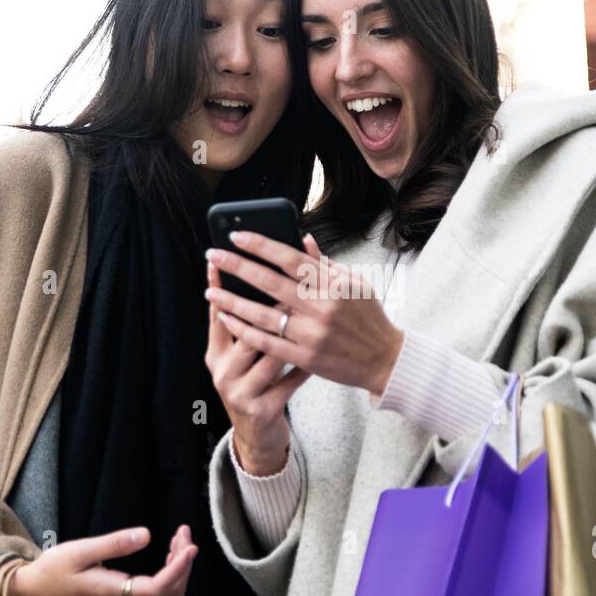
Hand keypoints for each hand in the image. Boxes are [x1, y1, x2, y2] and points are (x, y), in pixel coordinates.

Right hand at [6, 525, 196, 595]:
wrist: (35, 592)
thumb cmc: (55, 569)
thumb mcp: (80, 550)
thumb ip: (114, 544)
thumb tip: (147, 535)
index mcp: (114, 595)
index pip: (158, 588)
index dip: (179, 568)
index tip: (190, 545)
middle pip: (171, 593)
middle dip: (184, 563)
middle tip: (183, 533)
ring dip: (180, 570)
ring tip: (178, 541)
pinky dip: (171, 576)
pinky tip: (168, 556)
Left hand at [205, 232, 404, 397]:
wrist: (384, 360)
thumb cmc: (369, 318)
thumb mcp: (355, 283)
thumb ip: (324, 263)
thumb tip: (301, 238)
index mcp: (333, 284)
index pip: (290, 258)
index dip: (260, 245)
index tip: (235, 236)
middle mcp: (321, 307)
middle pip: (270, 282)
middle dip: (237, 266)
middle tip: (212, 255)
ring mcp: (312, 334)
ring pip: (262, 314)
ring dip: (232, 301)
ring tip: (211, 291)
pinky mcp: (305, 358)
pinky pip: (267, 342)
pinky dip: (244, 330)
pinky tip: (227, 319)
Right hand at [205, 259, 308, 475]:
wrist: (257, 437)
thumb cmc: (254, 386)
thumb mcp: (242, 358)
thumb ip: (248, 322)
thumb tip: (253, 275)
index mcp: (216, 355)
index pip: (217, 316)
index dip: (221, 289)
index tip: (223, 263)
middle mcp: (224, 373)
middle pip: (244, 333)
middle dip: (266, 306)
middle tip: (287, 285)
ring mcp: (242, 393)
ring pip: (268, 356)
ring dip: (291, 333)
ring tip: (308, 313)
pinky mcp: (264, 409)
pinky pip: (289, 382)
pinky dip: (306, 365)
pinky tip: (321, 352)